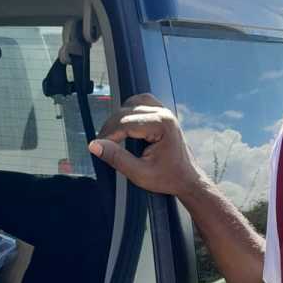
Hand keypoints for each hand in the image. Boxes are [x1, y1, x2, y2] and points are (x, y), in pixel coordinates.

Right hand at [89, 93, 203, 197]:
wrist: (188, 179)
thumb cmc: (169, 178)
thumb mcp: (140, 173)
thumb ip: (117, 158)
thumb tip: (95, 146)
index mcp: (162, 125)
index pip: (125, 122)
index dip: (107, 134)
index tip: (96, 146)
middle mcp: (164, 113)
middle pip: (126, 111)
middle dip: (111, 127)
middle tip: (101, 145)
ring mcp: (164, 111)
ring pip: (132, 103)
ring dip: (119, 117)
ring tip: (112, 136)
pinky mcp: (162, 114)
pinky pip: (141, 104)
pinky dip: (129, 112)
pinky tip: (124, 126)